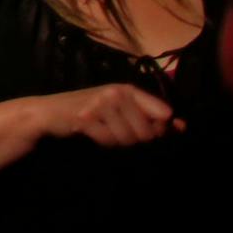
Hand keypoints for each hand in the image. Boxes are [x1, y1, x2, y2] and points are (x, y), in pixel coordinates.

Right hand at [37, 84, 180, 148]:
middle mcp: (116, 92)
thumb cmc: (90, 112)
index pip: (164, 114)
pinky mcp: (87, 117)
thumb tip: (182, 126)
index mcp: (128, 89)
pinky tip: (93, 134)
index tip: (143, 130)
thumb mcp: (123, 110)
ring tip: (103, 132)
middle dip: (134, 139)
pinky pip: (109, 141)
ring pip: (129, 138)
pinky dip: (103, 143)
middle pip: (147, 132)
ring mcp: (101, 104)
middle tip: (116, 132)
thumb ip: (152, 117)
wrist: (49, 113)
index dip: (159, 129)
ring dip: (117, 142)